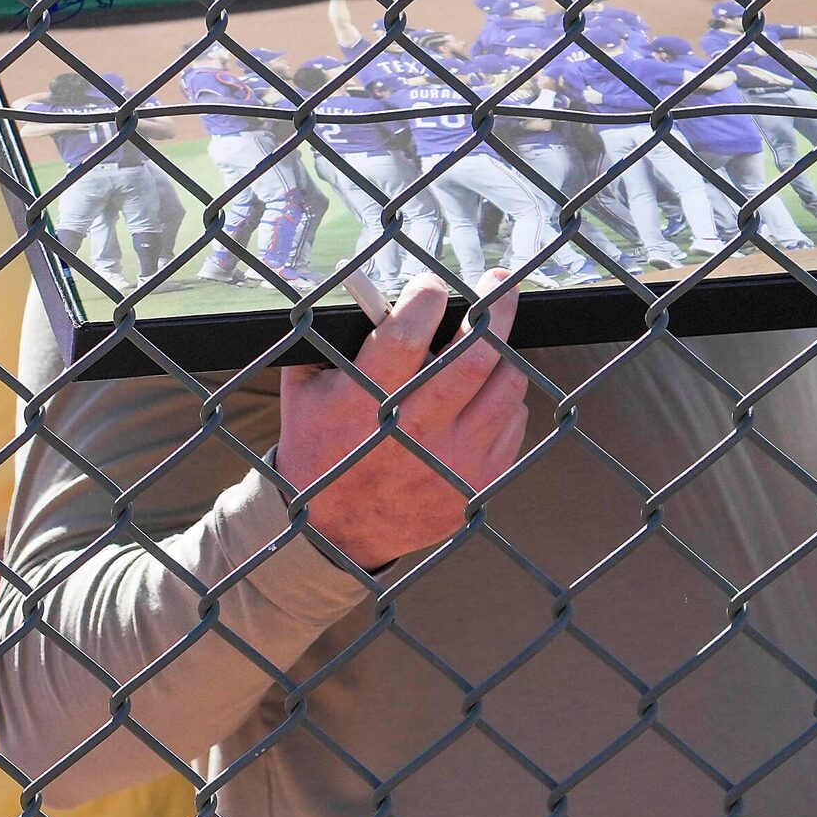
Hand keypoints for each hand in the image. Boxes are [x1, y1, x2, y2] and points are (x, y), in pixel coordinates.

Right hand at [276, 272, 530, 569]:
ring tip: (494, 338)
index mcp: (363, 407)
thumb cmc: (320, 447)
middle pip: (474, 357)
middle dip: (494, 309)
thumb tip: (367, 288)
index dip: (425, 300)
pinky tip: (482, 395)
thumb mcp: (304, 392)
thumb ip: (331, 340)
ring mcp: (452, 463)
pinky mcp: (478, 484)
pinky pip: (512, 422)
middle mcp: (413, 436)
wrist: (339, 531)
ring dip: (503, 352)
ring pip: (505, 386)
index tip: (431, 287)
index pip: (406, 338)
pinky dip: (502, 398)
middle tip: (498, 285)